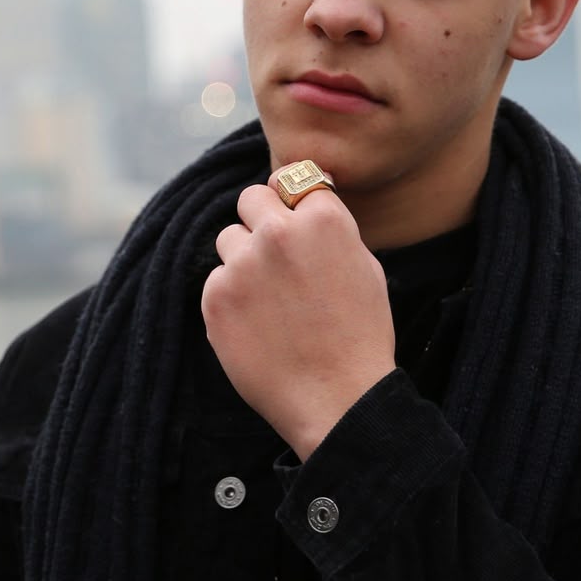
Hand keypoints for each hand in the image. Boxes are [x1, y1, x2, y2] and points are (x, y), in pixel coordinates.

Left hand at [200, 175, 396, 459]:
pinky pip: (216, 280)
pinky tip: (258, 325)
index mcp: (322, 219)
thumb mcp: (365, 267)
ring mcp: (241, 264)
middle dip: (262, 220)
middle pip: (251, 198)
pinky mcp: (215, 297)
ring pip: (228, 239)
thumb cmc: (359, 335)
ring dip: (243, 260)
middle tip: (278, 258)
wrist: (337, 398)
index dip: (297, 205)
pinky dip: (231, 298)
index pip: (294, 182)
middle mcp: (277, 232)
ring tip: (272, 301)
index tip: (299, 227)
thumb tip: (302, 203)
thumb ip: (329, 228)